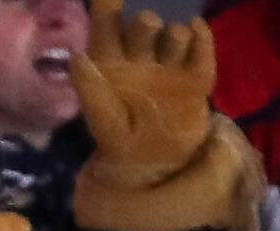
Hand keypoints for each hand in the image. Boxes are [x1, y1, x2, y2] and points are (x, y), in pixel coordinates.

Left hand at [69, 0, 215, 191]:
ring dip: (174, 36)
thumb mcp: (103, 121)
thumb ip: (91, 90)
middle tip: (145, 31)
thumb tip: (76, 55)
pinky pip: (202, 50)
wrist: (156, 166)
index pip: (108, 26)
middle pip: (145, 25)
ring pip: (174, 34)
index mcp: (112, 64)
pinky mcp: (196, 77)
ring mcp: (170, 65)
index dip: (108, 6)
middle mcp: (141, 58)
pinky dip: (201, 39)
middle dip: (145, 24)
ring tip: (172, 46)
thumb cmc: (122, 142)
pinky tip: (196, 32)